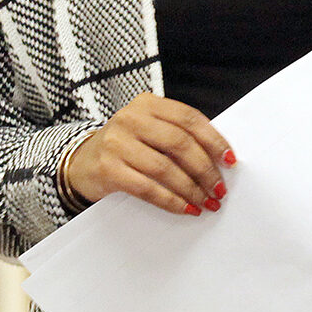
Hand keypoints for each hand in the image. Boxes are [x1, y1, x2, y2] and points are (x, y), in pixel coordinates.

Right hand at [62, 93, 233, 216]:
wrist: (81, 163)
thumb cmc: (124, 147)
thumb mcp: (148, 130)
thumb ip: (177, 136)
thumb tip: (219, 161)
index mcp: (146, 104)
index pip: (188, 119)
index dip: (214, 140)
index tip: (230, 161)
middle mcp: (130, 119)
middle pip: (179, 144)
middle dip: (205, 170)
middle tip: (219, 189)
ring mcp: (116, 143)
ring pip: (165, 168)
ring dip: (191, 189)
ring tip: (205, 202)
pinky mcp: (108, 169)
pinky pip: (147, 188)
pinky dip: (171, 201)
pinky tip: (184, 208)